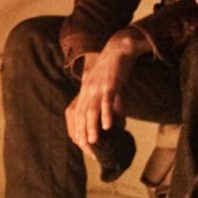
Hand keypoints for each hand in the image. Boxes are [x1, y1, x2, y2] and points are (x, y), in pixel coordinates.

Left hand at [64, 32, 145, 149]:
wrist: (118, 48)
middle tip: (85, 148)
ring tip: (92, 141)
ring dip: (91, 126)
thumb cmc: (114, 69)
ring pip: (92, 109)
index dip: (79, 129)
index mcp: (86, 91)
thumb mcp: (107, 87)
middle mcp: (88, 90)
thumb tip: (116, 119)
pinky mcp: (109, 83)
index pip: (78, 114)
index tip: (81, 144)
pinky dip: (106, 113)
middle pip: (82, 114)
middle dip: (82, 132)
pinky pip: (107, 101)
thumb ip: (110, 103)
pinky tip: (107, 125)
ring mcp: (98, 87)